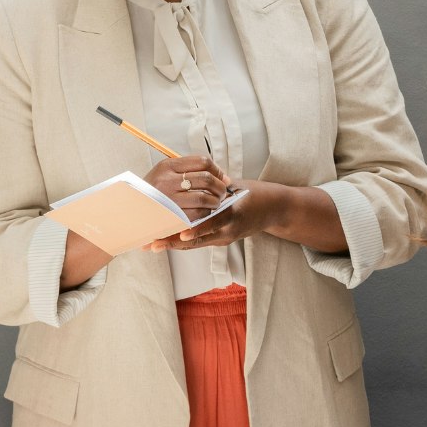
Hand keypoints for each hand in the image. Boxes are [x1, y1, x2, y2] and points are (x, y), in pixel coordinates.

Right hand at [144, 155, 229, 220]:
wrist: (132, 210)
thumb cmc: (155, 192)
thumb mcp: (165, 174)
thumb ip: (190, 171)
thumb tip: (224, 177)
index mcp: (167, 166)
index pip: (202, 162)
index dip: (217, 170)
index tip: (221, 178)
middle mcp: (166, 180)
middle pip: (206, 179)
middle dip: (220, 187)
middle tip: (222, 193)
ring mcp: (168, 199)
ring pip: (203, 198)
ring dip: (215, 202)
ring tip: (215, 203)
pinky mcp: (170, 216)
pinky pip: (196, 215)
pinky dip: (206, 214)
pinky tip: (206, 213)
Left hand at [146, 180, 283, 251]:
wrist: (274, 209)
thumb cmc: (255, 194)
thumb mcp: (235, 187)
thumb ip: (213, 187)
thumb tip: (188, 180)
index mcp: (232, 216)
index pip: (207, 224)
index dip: (190, 230)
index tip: (173, 233)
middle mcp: (227, 231)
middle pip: (196, 240)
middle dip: (172, 242)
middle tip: (152, 244)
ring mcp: (224, 238)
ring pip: (194, 244)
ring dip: (172, 244)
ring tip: (153, 245)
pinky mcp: (222, 240)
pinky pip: (198, 242)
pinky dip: (182, 242)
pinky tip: (167, 241)